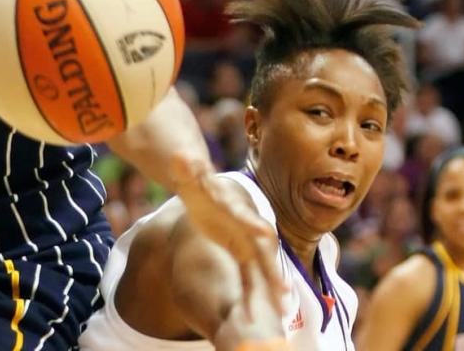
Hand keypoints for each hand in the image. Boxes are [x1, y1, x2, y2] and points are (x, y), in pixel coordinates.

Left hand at [171, 155, 285, 316]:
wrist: (208, 193)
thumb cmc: (198, 186)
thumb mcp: (190, 180)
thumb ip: (187, 170)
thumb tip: (180, 154)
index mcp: (236, 208)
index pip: (246, 217)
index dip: (254, 226)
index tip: (263, 235)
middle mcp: (249, 226)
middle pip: (264, 248)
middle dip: (273, 268)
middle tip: (283, 291)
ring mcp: (249, 240)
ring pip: (264, 264)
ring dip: (273, 284)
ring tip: (283, 309)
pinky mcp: (244, 251)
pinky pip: (254, 272)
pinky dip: (261, 289)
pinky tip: (268, 309)